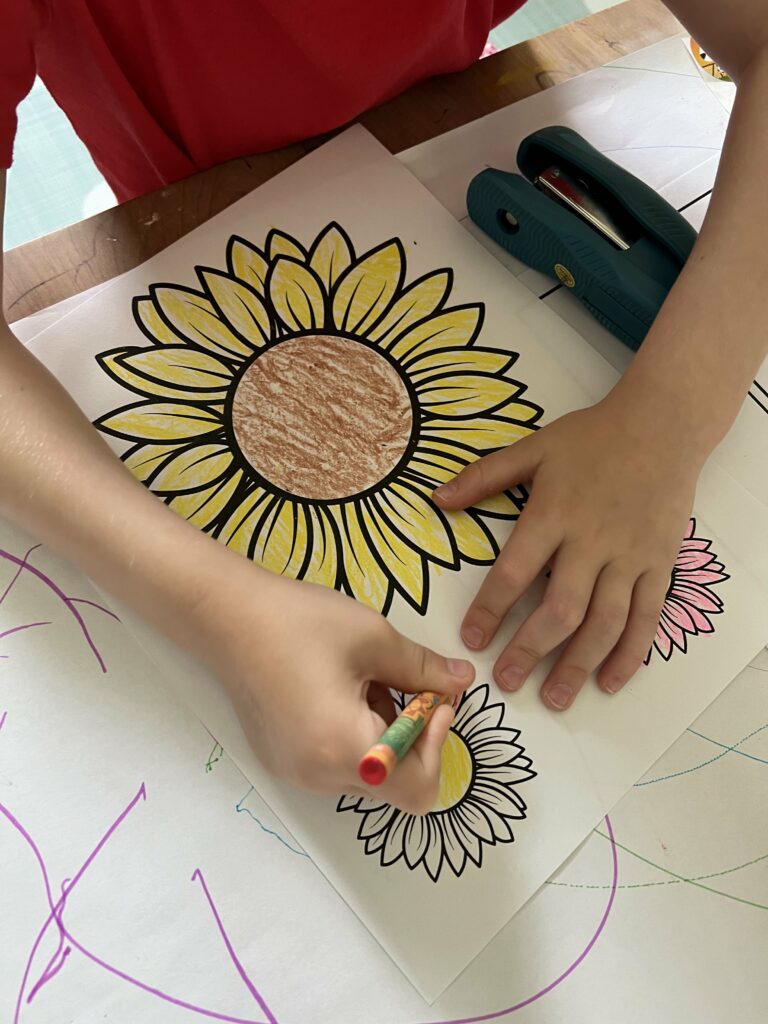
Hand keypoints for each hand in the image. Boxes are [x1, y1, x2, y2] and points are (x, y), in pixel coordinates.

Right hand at [192, 560, 473, 812]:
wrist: (227, 616)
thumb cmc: (300, 623)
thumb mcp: (375, 639)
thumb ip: (425, 670)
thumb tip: (462, 683)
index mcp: (344, 750)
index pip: (419, 787)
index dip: (439, 745)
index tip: (435, 700)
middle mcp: (319, 776)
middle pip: (395, 783)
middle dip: (414, 736)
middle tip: (404, 683)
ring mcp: (297, 774)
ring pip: (368, 773)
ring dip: (384, 734)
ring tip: (364, 680)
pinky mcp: (283, 762)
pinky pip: (338, 764)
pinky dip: (355, 737)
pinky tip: (338, 691)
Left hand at [433, 393, 700, 709]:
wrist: (664, 424)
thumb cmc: (592, 437)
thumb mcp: (533, 448)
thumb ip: (484, 476)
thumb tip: (436, 499)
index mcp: (554, 514)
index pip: (515, 572)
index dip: (491, 610)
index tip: (471, 640)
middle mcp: (592, 542)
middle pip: (560, 610)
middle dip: (530, 651)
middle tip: (507, 681)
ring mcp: (630, 557)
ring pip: (604, 623)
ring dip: (578, 666)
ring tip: (554, 698)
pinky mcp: (659, 565)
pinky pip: (646, 617)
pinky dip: (630, 654)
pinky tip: (611, 682)